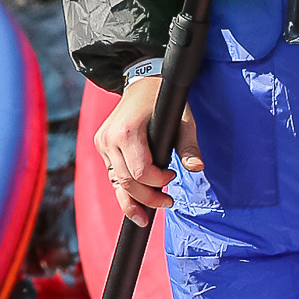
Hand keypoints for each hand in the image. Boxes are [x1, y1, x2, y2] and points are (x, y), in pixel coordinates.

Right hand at [93, 74, 201, 228]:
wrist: (143, 82)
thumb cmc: (164, 100)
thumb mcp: (182, 120)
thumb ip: (188, 145)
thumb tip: (197, 168)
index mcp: (127, 131)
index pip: (139, 172)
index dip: (157, 182)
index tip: (173, 177)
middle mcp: (110, 138)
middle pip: (126, 183)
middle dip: (146, 199)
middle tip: (167, 203)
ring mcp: (103, 142)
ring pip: (115, 182)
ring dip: (132, 201)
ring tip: (147, 216)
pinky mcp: (102, 145)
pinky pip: (112, 174)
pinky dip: (124, 189)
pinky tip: (136, 203)